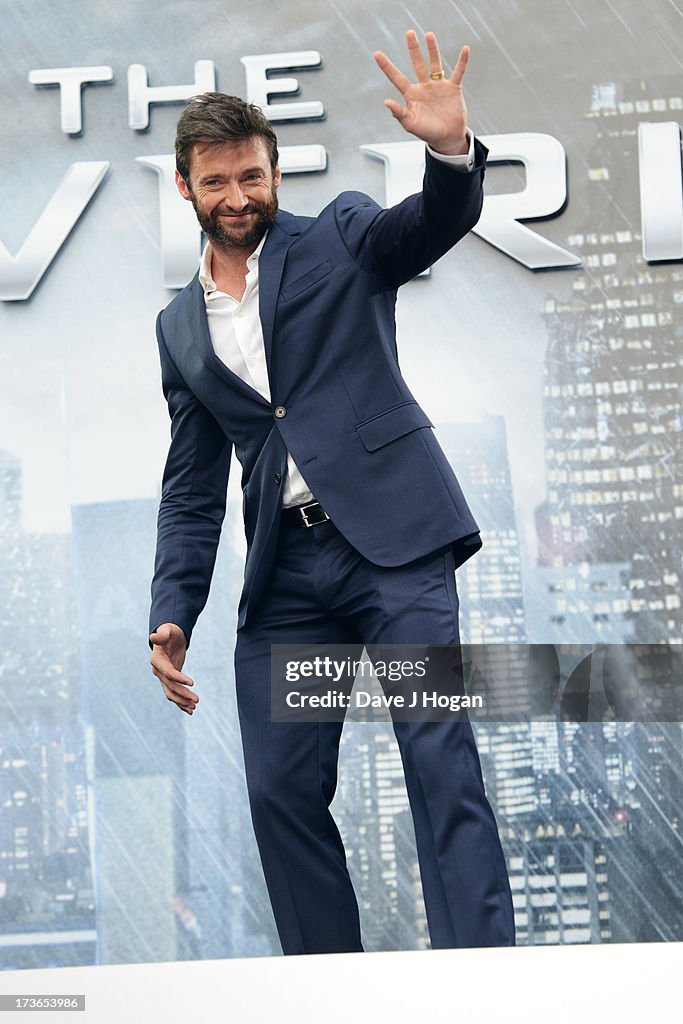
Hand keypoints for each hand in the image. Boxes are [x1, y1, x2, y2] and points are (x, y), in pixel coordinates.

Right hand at [149, 622, 197, 714]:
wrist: (170, 638)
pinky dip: (180, 703)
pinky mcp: (169, 680)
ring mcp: (163, 677)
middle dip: (183, 694)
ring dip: (182, 701)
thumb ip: (162, 634)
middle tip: (197, 700)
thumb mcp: (167, 630)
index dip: (179, 678)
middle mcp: (158, 671)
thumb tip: (153, 636)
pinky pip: (173, 693)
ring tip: (194, 707)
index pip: (168, 672)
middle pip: (170, 686)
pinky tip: (189, 710)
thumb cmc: (170, 632)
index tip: (192, 683)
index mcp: (157, 660)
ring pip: (171, 693)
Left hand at [374, 30, 469, 155]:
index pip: (397, 78)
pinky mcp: (453, 88)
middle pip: (417, 64)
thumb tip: (386, 102)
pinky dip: (462, 62)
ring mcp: (438, 86)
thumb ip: (399, 113)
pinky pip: (458, 72)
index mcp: (411, 95)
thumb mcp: (411, 124)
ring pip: (435, 63)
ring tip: (429, 35)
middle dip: (413, 49)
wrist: (447, 138)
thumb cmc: (428, 132)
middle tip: (409, 33)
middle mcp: (424, 86)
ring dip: (432, 49)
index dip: (387, 66)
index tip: (377, 54)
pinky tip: (465, 50)